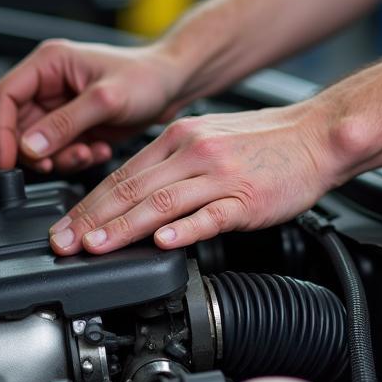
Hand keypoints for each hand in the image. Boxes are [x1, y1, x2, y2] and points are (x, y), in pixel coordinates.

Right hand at [0, 40, 186, 172]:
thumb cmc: (147, 77)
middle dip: (36, 150)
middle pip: (16, 125)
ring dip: (59, 157)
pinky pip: (58, 151)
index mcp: (49, 63)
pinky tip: (98, 150)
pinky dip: (74, 158)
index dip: (0, 130)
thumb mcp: (106, 100)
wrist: (174, 86)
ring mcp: (60, 106)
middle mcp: (49, 83)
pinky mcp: (73, 125)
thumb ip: (65, 123)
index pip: (4, 96)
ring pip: (36, 143)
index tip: (9, 159)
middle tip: (57, 162)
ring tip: (87, 153)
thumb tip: (30, 145)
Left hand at [48, 104, 340, 253]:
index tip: (65, 228)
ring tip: (97, 246)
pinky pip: (210, 215)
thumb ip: (169, 166)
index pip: (121, 174)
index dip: (88, 204)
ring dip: (124, 226)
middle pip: (131, 188)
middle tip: (64, 243)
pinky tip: (163, 243)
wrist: (317, 135)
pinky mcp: (247, 198)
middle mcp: (193, 152)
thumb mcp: (207, 140)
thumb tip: (132, 196)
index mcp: (179, 138)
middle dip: (92, 219)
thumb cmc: (264, 143)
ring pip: (161, 202)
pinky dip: (184, 230)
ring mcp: (220, 176)